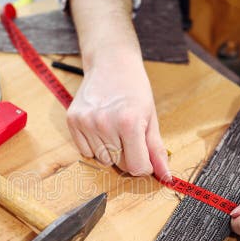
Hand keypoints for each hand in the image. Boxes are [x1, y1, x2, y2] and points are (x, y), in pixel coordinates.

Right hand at [66, 58, 170, 178]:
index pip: (137, 167)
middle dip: (128, 155)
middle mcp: (104, 123)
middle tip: (129, 133)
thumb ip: (156, 150)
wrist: (110, 62)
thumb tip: (166, 177)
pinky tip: (100, 127)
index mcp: (129, 122)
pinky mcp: (72, 121)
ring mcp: (86, 122)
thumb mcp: (151, 117)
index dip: (144, 164)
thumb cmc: (134, 88)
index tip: (144, 153)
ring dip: (111, 150)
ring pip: (102, 159)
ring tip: (114, 127)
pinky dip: (94, 145)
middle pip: (120, 164)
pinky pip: (86, 152)